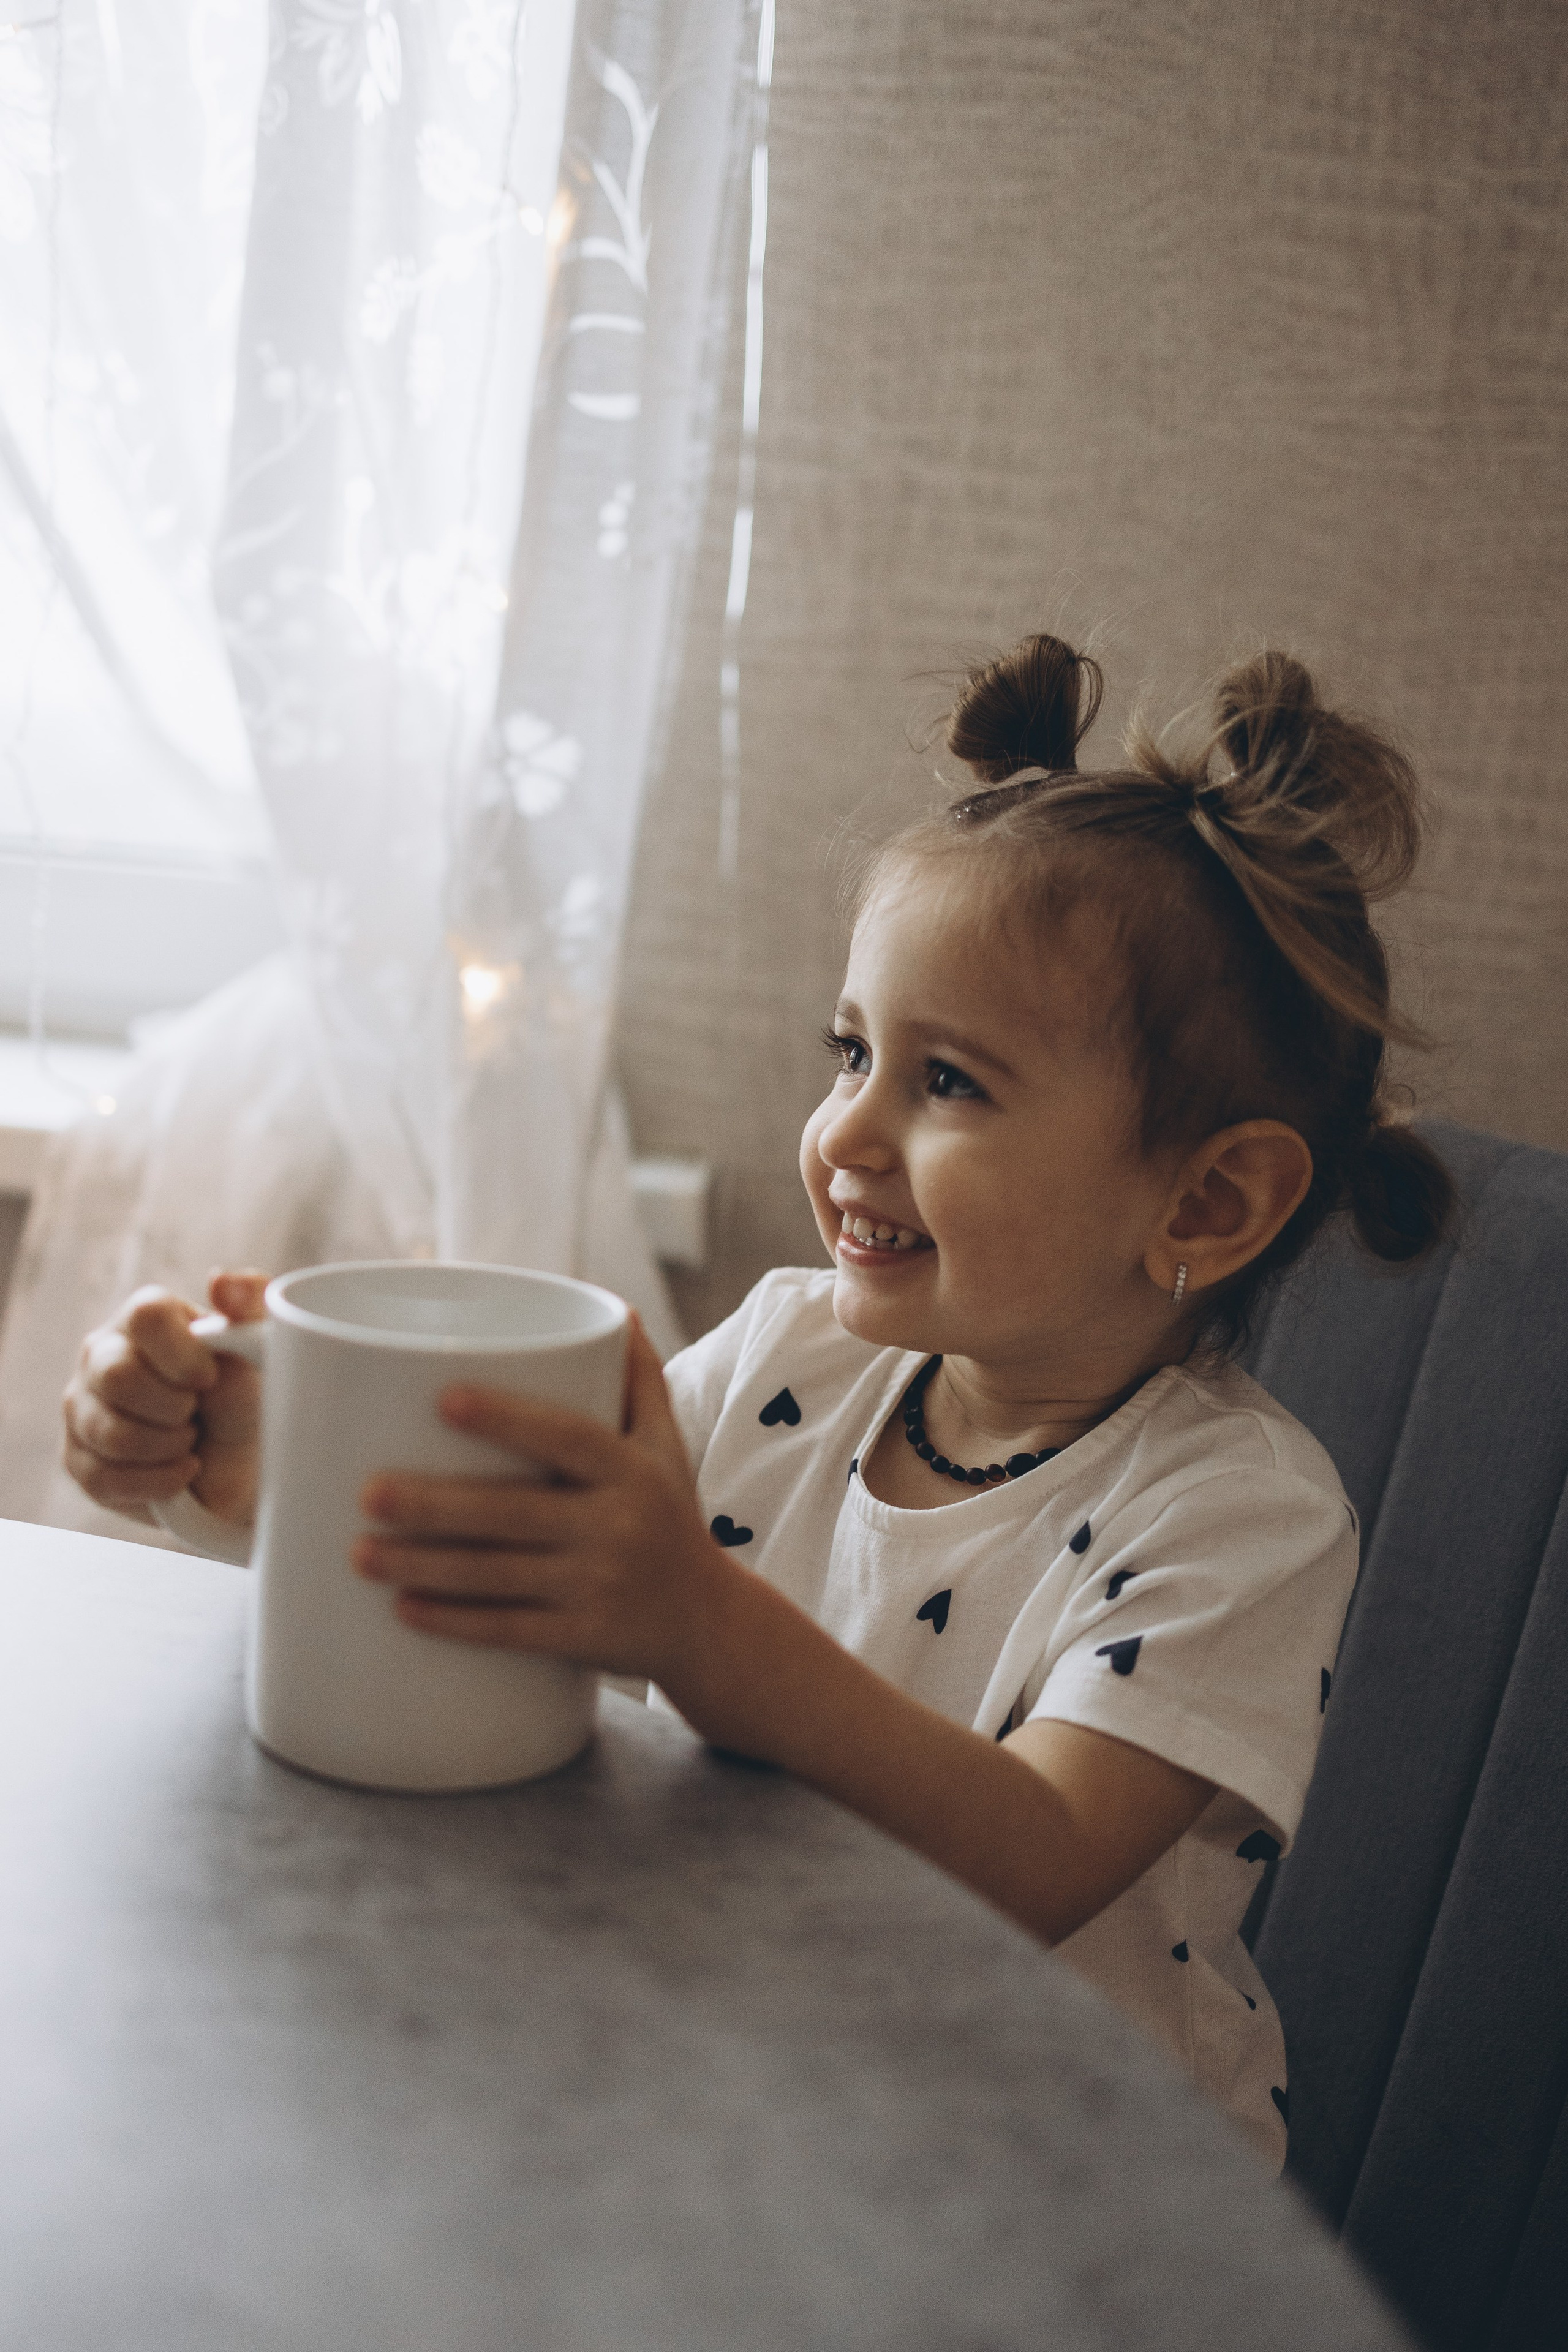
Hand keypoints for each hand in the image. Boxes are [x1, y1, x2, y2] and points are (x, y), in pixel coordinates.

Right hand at [62, 1271, 266, 1525]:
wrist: (242, 1466)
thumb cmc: (246, 1396)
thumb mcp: (260, 1349)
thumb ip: (251, 1303)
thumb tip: (220, 1280)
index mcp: (144, 1317)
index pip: (146, 1316)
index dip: (183, 1354)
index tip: (210, 1379)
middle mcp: (102, 1355)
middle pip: (118, 1376)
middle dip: (174, 1407)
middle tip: (198, 1414)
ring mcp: (82, 1408)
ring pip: (110, 1432)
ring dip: (169, 1447)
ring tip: (191, 1441)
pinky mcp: (79, 1460)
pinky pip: (106, 1477)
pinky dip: (158, 1482)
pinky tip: (180, 1471)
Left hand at [354, 1316, 733, 1687]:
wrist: (710, 1624)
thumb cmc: (670, 1518)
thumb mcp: (667, 1448)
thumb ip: (640, 1379)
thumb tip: (616, 1310)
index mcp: (632, 1471)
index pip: (568, 1437)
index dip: (508, 1418)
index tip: (444, 1398)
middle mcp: (619, 1527)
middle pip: (514, 1513)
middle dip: (435, 1505)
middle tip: (367, 1491)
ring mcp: (599, 1588)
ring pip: (499, 1576)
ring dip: (424, 1565)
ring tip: (359, 1552)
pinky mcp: (583, 1640)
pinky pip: (510, 1631)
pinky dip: (455, 1623)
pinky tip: (403, 1608)